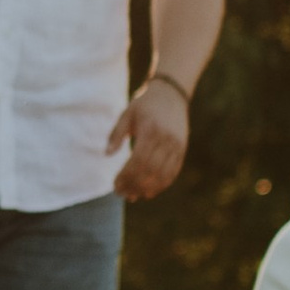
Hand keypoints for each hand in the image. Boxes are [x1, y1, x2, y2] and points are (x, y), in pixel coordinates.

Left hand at [107, 75, 188, 201]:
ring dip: (147, 188)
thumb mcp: (127, 114)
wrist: (171, 93)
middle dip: (134, 185)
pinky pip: (173, 172)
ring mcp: (176, 145)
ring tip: (134, 196)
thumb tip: (107, 155)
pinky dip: (161, 184)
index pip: (138, 160)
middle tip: (122, 194)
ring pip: (163, 175)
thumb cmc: (144, 104)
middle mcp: (166, 139)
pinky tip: (149, 191)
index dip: (126, 176)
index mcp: (150, 130)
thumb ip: (116, 134)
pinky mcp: (182, 150)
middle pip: (149, 170)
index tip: (115, 185)